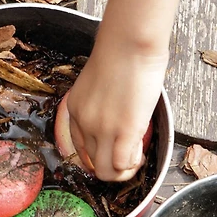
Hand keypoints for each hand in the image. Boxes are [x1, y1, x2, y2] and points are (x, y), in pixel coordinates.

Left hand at [64, 41, 168, 181]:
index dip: (100, 153)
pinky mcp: (124, 131)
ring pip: (106, 172)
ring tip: (135, 154)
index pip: (79, 148)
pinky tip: (140, 151)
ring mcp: (102, 129)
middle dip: (112, 163)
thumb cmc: (121, 54)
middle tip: (129, 151)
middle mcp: (84, 123)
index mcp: (75, 110)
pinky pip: (122, 165)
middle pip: (92, 163)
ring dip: (123, 169)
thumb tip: (115, 114)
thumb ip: (101, 103)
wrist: (129, 43)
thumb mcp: (97, 83)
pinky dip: (132, 164)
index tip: (114, 146)